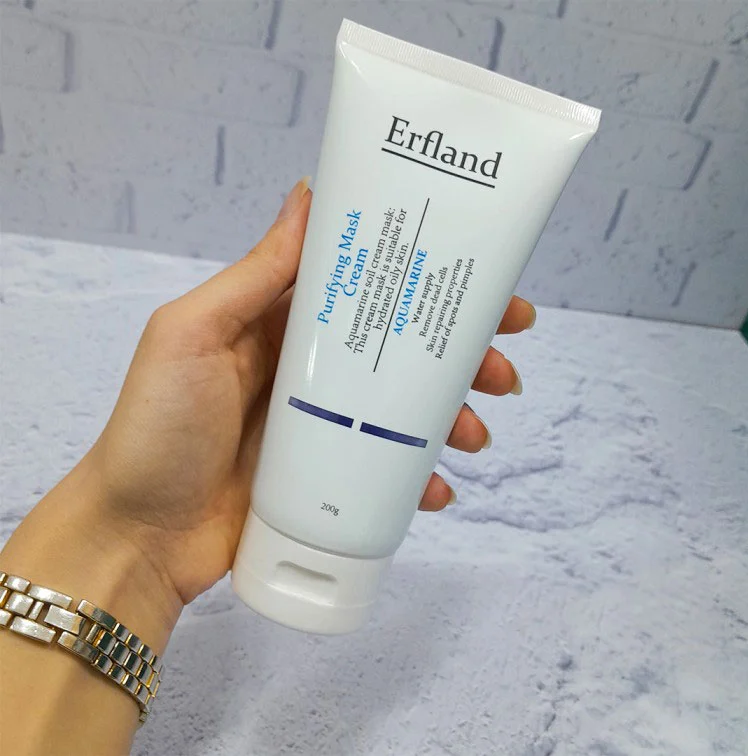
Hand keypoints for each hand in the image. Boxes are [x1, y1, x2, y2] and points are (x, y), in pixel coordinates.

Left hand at [78, 179, 535, 605]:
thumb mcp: (195, 334)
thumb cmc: (158, 426)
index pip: (363, 289)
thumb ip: (255, 273)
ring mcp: (322, 427)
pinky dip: (420, 480)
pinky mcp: (328, 479)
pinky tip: (440, 489)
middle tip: (505, 362)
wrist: (140, 535)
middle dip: (458, 354)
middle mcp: (308, 370)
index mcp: (281, 325)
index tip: (481, 281)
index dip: (420, 280)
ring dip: (452, 418)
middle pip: (398, 350)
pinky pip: (387, 473)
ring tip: (477, 435)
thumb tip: (307, 194)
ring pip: (404, 411)